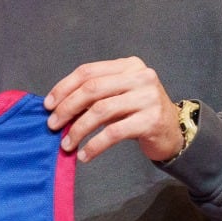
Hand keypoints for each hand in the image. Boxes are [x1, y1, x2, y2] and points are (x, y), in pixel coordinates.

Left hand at [42, 57, 181, 163]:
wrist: (173, 132)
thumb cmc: (139, 113)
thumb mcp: (120, 95)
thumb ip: (95, 94)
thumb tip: (57, 106)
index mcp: (129, 65)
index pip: (88, 71)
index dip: (64, 87)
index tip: (48, 105)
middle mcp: (140, 77)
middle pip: (92, 89)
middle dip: (67, 108)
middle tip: (53, 125)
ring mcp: (147, 97)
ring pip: (101, 110)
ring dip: (78, 129)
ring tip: (67, 144)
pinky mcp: (151, 120)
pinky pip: (114, 132)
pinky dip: (94, 145)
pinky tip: (84, 155)